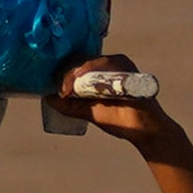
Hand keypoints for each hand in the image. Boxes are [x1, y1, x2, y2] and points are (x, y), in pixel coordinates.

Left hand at [51, 51, 178, 151]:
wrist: (144, 130)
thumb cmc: (120, 120)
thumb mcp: (89, 112)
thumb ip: (71, 106)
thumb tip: (48, 99)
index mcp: (100, 73)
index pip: (76, 66)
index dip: (63, 75)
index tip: (56, 90)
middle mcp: (109, 65)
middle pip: (81, 62)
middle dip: (66, 74)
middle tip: (60, 91)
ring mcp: (118, 64)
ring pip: (90, 62)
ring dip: (75, 74)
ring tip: (66, 90)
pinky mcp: (126, 67)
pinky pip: (106, 62)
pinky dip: (91, 69)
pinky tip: (79, 78)